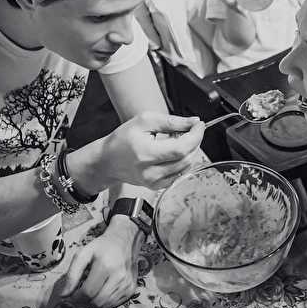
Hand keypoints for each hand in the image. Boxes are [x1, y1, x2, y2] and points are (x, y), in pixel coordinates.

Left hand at [59, 218, 143, 307]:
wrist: (125, 241)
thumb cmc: (102, 248)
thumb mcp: (83, 255)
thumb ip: (72, 275)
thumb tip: (63, 295)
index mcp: (104, 266)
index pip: (87, 292)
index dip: (77, 296)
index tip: (74, 293)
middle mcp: (118, 276)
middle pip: (97, 301)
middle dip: (85, 300)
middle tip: (83, 292)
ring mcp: (127, 283)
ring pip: (106, 305)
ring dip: (95, 301)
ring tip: (94, 289)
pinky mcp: (132, 289)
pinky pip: (115, 304)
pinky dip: (106, 301)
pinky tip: (104, 290)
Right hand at [73, 112, 203, 192]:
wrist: (107, 160)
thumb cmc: (122, 139)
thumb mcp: (144, 121)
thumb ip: (170, 121)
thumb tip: (192, 122)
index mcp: (145, 153)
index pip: (181, 148)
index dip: (195, 136)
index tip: (199, 125)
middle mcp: (150, 171)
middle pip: (186, 158)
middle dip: (195, 141)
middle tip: (193, 129)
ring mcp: (154, 182)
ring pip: (185, 167)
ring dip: (191, 151)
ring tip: (183, 138)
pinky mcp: (156, 186)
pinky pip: (179, 174)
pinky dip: (183, 161)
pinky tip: (177, 151)